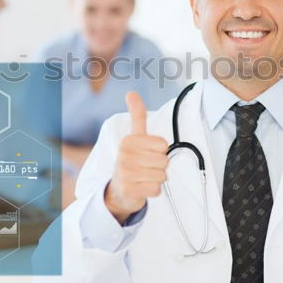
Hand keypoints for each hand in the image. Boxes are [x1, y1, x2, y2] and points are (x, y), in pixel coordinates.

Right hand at [104, 91, 168, 223]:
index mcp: (128, 141)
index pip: (163, 145)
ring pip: (162, 175)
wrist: (118, 190)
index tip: (148, 153)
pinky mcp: (129, 190)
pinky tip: (142, 187)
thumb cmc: (131, 161)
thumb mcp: (134, 137)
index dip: (160, 151)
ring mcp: (125, 174)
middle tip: (145, 167)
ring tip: (144, 177)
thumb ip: (136, 115)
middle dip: (159, 166)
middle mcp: (124, 156)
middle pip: (164, 161)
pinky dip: (153, 190)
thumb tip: (131, 92)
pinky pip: (156, 189)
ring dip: (157, 178)